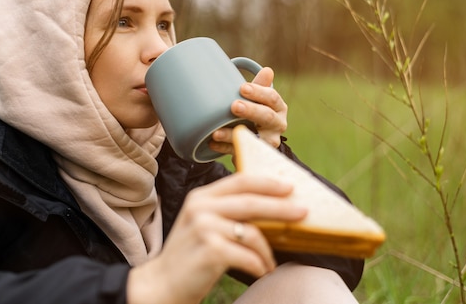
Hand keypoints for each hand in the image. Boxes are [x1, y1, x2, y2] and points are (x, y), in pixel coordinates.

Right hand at [127, 173, 306, 303]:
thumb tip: (270, 208)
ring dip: (267, 250)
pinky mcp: (210, 249)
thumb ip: (226, 211)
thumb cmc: (189, 256)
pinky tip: (260, 270)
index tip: (289, 186)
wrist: (162, 283)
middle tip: (303, 212)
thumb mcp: (202, 224)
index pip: (239, 181)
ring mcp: (204, 227)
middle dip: (281, 207)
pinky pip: (248, 255)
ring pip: (252, 232)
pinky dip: (259, 264)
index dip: (267, 183)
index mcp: (201, 197)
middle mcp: (201, 207)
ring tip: (269, 262)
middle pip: (251, 202)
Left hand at [210, 66, 287, 154]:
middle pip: (267, 117)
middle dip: (251, 111)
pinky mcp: (255, 155)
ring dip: (234, 135)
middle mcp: (277, 125)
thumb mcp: (258, 100)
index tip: (243, 88)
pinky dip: (225, 147)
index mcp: (279, 108)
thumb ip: (260, 86)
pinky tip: (212, 142)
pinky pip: (240, 151)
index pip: (272, 98)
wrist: (257, 141)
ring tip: (216, 132)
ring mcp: (268, 142)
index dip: (259, 92)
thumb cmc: (256, 113)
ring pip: (254, 139)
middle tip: (234, 105)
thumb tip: (267, 70)